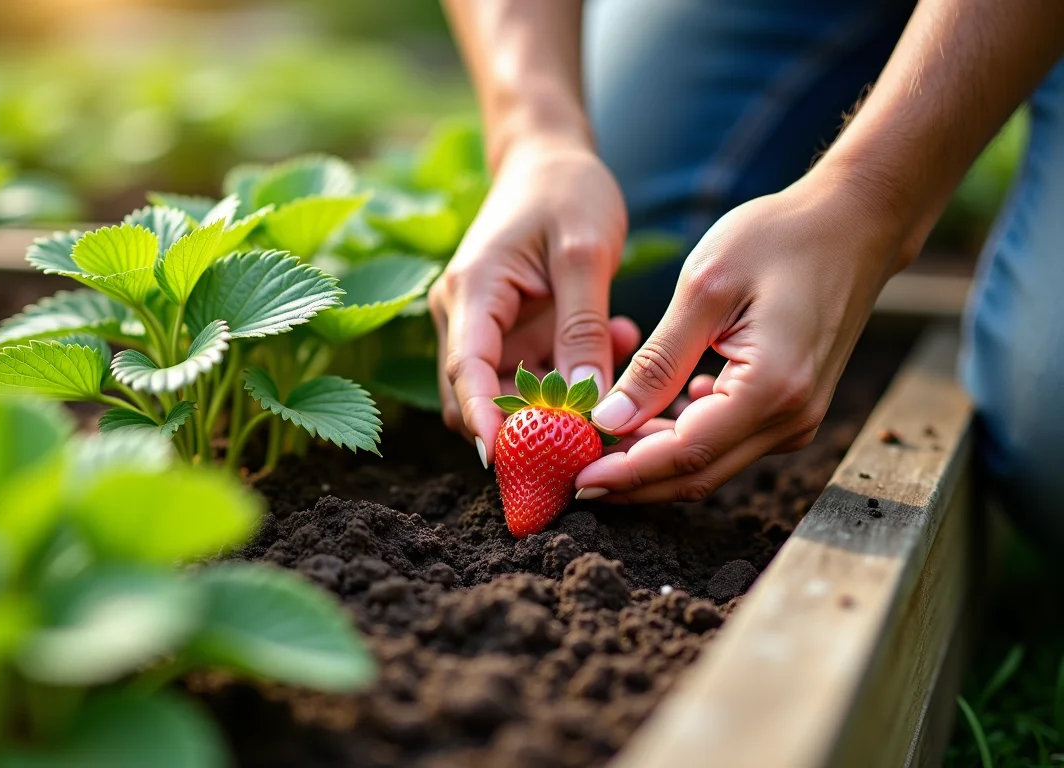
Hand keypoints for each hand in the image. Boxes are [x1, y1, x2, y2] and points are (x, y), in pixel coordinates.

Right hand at [429, 137, 637, 463]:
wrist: (550, 160)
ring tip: (623, 368)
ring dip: (558, 401)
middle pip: (476, 397)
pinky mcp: (508, 333)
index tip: (506, 464)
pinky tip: (618, 344)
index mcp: (472, 290)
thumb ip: (585, 328)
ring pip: (505, 395)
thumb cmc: (566, 191)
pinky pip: (531, 376)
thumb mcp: (586, 253)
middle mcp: (464, 315)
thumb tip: (590, 403)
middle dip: (527, 427)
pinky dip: (569, 378)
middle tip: (599, 435)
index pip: (464, 372)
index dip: (483, 423)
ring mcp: (483, 327)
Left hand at [574, 174, 908, 502]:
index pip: (685, 453)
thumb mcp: (705, 289)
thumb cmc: (778, 238)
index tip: (575, 480)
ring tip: (596, 450)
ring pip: (711, 465)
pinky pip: (728, 443)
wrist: (853, 223)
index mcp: (771, 388)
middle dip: (632, 483)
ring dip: (652, 465)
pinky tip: (644, 421)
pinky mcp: (792, 411)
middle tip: (574, 479)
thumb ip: (657, 362)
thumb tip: (608, 420)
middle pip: (698, 474)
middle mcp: (791, 418)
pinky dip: (681, 442)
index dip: (625, 473)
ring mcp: (797, 419)